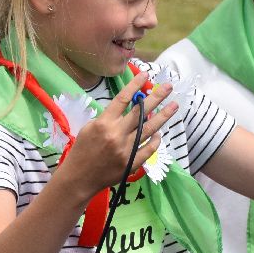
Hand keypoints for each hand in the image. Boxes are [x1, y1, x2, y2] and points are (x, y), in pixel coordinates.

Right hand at [57, 80, 177, 201]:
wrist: (79, 177)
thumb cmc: (82, 150)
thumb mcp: (89, 128)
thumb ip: (107, 118)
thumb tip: (126, 109)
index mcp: (104, 123)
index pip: (122, 99)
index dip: (134, 85)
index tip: (145, 75)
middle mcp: (117, 134)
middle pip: (140, 112)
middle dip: (156, 97)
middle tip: (168, 87)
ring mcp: (126, 149)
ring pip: (149, 129)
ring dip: (163, 116)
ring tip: (174, 105)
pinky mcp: (132, 163)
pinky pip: (149, 149)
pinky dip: (156, 141)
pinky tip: (160, 133)